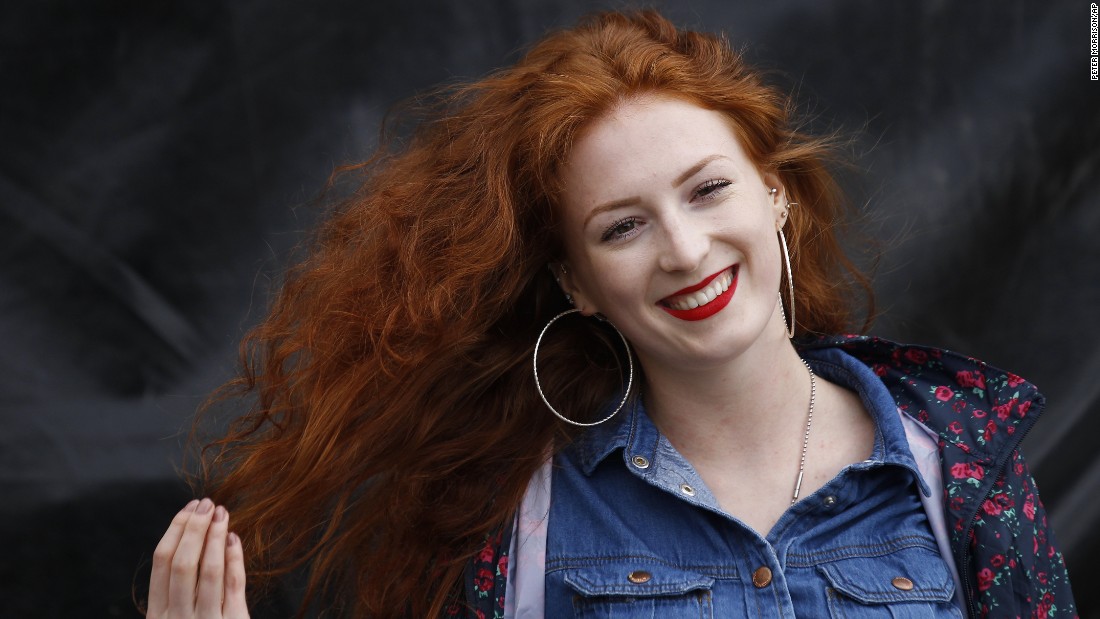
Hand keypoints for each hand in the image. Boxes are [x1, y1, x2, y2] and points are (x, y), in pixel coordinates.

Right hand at [147, 498, 249, 617]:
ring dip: (215, 537)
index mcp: (158, 616)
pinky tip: (234, 538)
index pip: (162, 564)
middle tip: (207, 503)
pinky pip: (234, 586)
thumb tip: (185, 541)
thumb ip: (176, 594)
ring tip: (222, 513)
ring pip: (208, 571)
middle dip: (194, 528)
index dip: (176, 531)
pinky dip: (234, 558)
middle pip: (183, 563)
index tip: (189, 508)